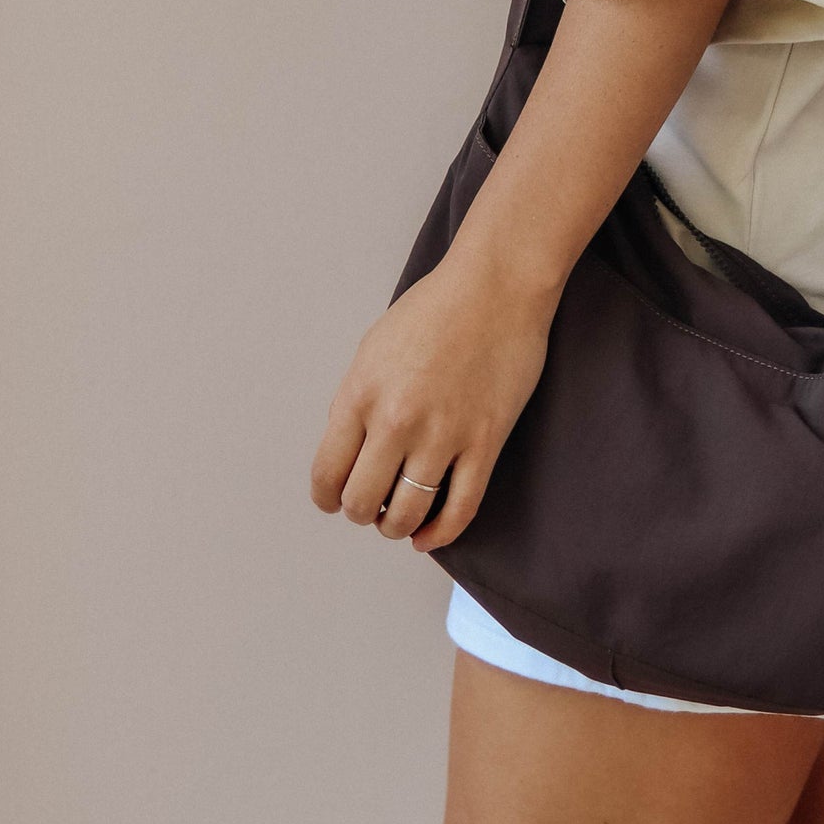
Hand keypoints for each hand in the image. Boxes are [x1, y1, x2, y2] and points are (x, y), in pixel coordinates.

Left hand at [308, 219, 556, 552]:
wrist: (496, 286)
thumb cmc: (434, 310)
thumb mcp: (372, 350)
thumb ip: (355, 403)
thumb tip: (348, 455)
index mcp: (360, 394)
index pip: (327, 475)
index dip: (327, 498)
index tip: (335, 499)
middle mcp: (396, 421)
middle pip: (362, 502)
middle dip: (361, 512)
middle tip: (370, 504)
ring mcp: (443, 434)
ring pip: (407, 514)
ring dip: (397, 525)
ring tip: (399, 516)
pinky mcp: (484, 441)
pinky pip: (459, 509)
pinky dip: (439, 535)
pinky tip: (427, 537)